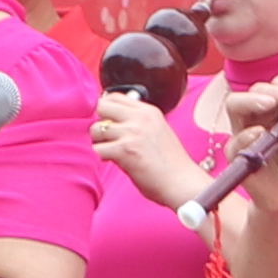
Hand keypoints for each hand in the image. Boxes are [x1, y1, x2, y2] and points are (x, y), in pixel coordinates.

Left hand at [93, 79, 210, 211]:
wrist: (181, 181)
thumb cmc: (171, 163)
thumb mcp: (158, 130)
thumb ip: (138, 122)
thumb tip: (111, 122)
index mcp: (149, 111)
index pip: (115, 96)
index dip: (108, 109)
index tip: (109, 121)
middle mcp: (140, 117)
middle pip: (102, 107)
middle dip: (101, 122)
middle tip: (108, 137)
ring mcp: (132, 133)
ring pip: (96, 129)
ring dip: (99, 141)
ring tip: (111, 150)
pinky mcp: (124, 150)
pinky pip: (98, 149)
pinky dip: (102, 157)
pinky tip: (113, 161)